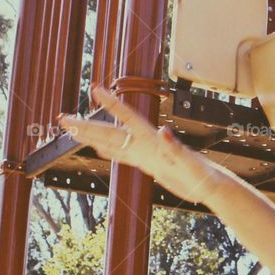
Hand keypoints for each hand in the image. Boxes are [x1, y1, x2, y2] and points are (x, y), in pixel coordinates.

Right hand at [58, 87, 220, 205]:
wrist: (211, 186)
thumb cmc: (203, 174)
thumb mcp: (189, 163)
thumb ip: (175, 148)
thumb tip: (163, 132)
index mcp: (154, 141)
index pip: (129, 118)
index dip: (112, 104)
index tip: (95, 88)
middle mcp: (147, 144)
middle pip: (111, 131)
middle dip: (87, 125)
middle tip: (63, 118)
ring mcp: (147, 154)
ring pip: (113, 143)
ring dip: (93, 136)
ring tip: (71, 129)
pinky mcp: (149, 165)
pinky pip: (124, 157)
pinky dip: (110, 153)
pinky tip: (99, 150)